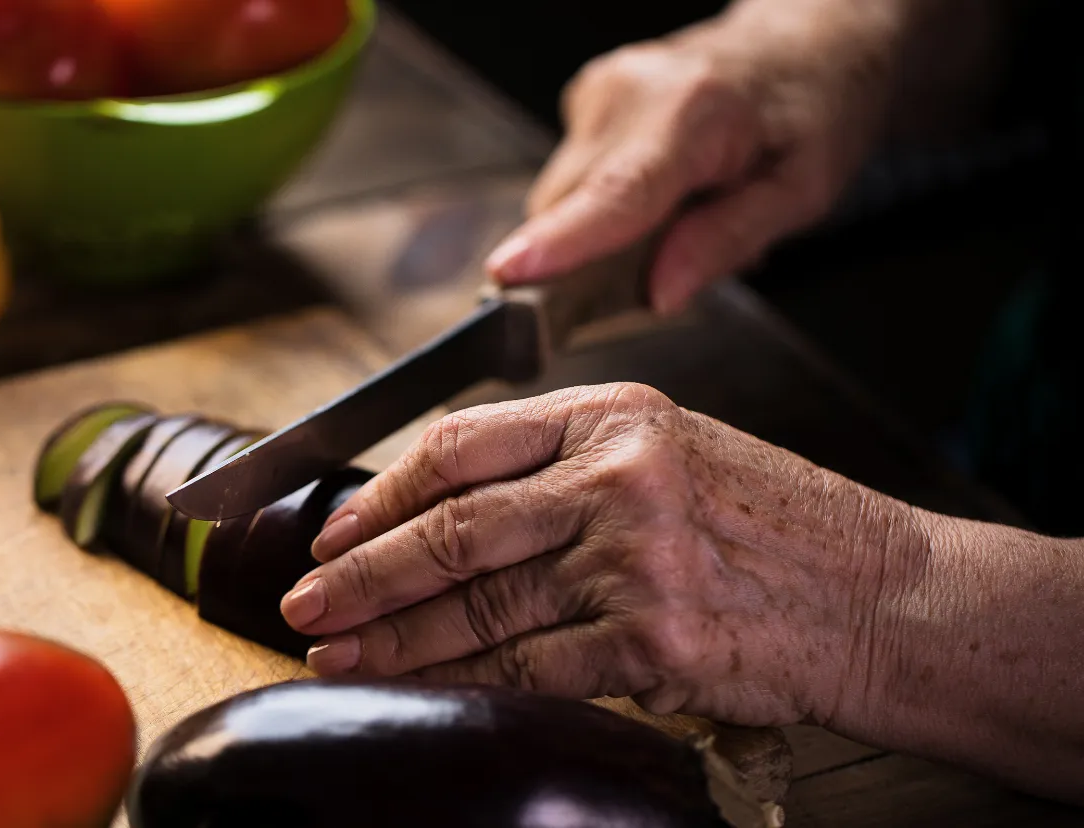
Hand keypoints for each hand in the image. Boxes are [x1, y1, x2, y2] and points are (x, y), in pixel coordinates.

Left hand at [280, 383, 927, 728]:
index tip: (335, 527)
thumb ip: (567, 463)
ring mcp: (636, 558)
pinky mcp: (652, 639)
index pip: (463, 444)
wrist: (878, 594)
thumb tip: (444, 505)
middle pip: (455, 528)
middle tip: (306, 602)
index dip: (384, 492)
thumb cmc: (775, 524)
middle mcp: (619, 476)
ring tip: (338, 655)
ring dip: (396, 638)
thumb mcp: (674, 450)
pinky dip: (463, 683)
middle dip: (363, 573)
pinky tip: (420, 689)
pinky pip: (529, 667)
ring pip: (479, 605)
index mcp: (615, 413)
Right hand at [484, 0, 914, 314]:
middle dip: (598, 257)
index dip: (563, 238)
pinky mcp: (584, 98)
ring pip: (562, 199)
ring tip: (677, 211)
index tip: (510, 272)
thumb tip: (657, 294)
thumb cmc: (812, 112)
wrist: (802, 44)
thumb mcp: (802, 191)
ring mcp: (599, 91)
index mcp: (695, 113)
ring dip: (604, 228)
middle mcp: (631, 93)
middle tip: (671, 262)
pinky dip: (605, 201)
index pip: (618, 191)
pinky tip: (658, 188)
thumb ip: (726, 240)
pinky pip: (573, 180)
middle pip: (572, 208)